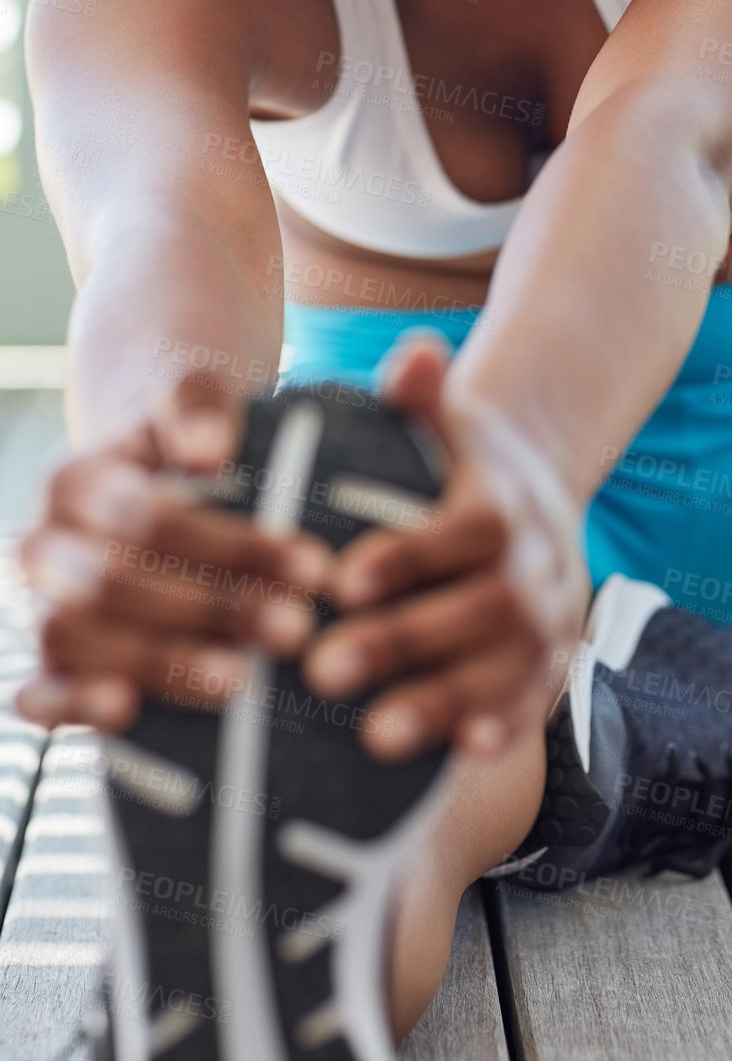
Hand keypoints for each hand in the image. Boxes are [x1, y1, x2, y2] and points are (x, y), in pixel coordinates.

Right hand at [17, 376, 331, 733]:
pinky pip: (38, 694)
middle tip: (294, 628)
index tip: (311, 566)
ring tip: (243, 679)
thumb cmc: (190, 437)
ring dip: (160, 664)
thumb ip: (198, 407)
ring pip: (76, 640)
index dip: (229, 545)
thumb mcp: (197, 398)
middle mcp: (45, 543)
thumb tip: (207, 450)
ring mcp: (42, 604)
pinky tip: (129, 713)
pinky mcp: (49, 662)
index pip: (149, 518)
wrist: (154, 465)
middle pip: (113, 584)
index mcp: (76, 479)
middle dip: (208, 609)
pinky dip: (71, 706)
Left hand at [302, 332, 589, 762]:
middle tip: (321, 669)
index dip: (410, 556)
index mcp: (503, 501)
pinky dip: (504, 724)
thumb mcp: (444, 420)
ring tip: (373, 735)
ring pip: (508, 664)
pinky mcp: (552, 662)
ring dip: (446, 701)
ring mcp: (551, 617)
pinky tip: (463, 756)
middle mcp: (537, 562)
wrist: (534, 493)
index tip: (345, 579)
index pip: (464, 530)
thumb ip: (420, 394)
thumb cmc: (460, 460)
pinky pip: (534, 699)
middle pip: (482, 607)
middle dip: (405, 642)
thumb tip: (416, 353)